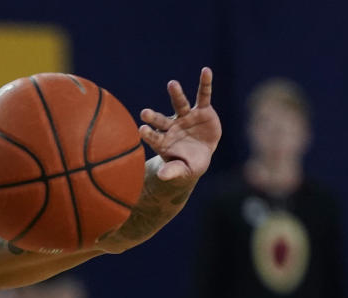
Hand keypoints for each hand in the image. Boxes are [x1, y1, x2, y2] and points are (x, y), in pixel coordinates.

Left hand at [139, 67, 221, 184]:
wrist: (199, 156)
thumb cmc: (186, 165)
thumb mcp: (182, 171)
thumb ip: (172, 171)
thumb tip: (162, 176)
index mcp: (163, 142)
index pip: (153, 138)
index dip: (148, 134)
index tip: (141, 130)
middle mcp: (171, 127)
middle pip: (161, 120)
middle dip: (153, 117)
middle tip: (144, 112)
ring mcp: (185, 117)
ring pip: (180, 104)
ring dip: (176, 94)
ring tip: (172, 84)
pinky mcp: (202, 111)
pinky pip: (204, 95)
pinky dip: (205, 84)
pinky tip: (206, 71)